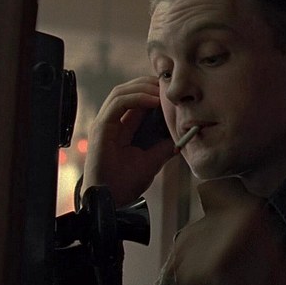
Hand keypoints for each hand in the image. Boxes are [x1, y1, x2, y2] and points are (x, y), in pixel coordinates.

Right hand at [82, 76, 174, 204]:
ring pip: (121, 91)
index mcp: (122, 126)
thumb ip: (165, 147)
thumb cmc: (126, 183)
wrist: (111, 201)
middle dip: (149, 83)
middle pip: (128, 89)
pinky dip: (137, 97)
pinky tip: (154, 101)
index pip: (136, 98)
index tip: (173, 91)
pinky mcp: (101, 128)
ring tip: (163, 91)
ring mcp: (104, 123)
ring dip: (144, 87)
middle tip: (170, 85)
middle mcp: (111, 121)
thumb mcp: (153, 160)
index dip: (153, 90)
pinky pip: (118, 103)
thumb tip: (184, 136)